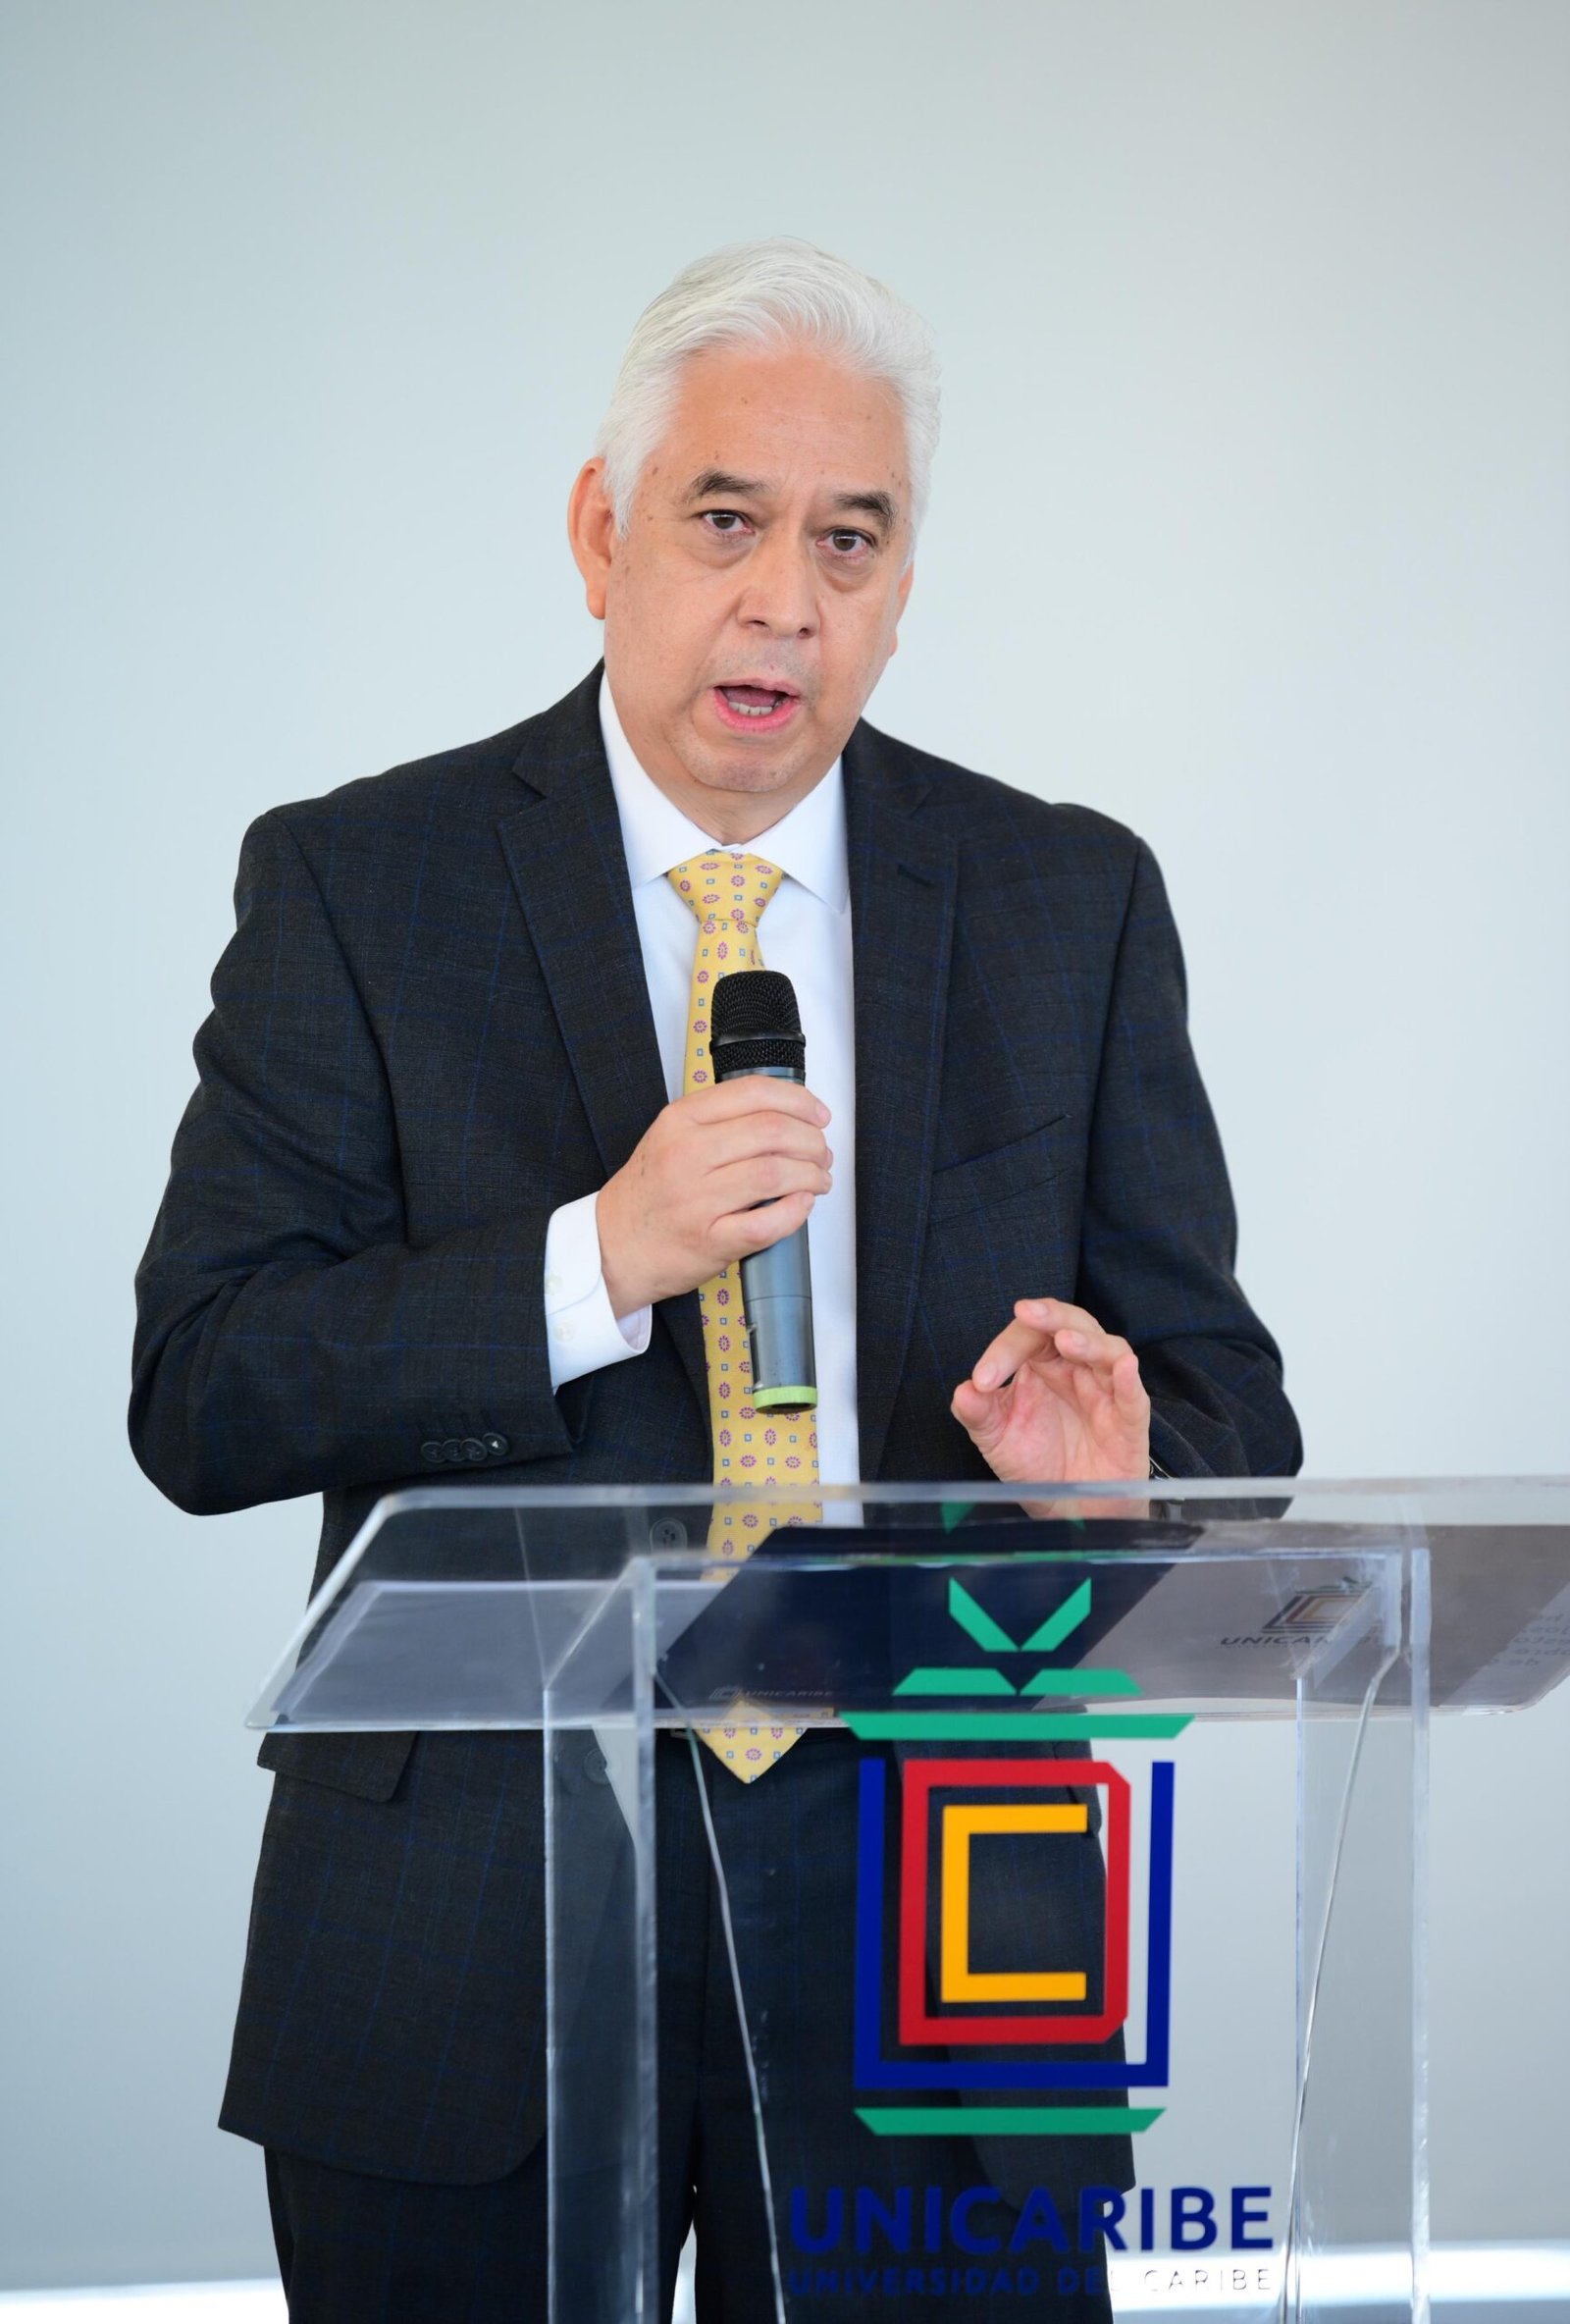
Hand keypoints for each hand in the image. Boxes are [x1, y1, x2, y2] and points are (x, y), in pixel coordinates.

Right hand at [596, 1076, 831, 1314]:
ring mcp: (697, 1201)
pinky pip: (767, 1222)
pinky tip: (802, 1205)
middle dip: (812, 1141)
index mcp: (680, 1122)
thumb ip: (718, 1120)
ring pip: (775, 1174)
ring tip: (818, 1179)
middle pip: (772, 1132)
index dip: (799, 1101)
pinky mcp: (710, 1241)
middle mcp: (687, 1155)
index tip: (818, 1114)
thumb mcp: (670, 1138)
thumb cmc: (648, 1194)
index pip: (753, 1093)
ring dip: (811, 1175)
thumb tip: (785, 1113)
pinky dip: (796, 1211)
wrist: (612, 1247)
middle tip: (822, 1152)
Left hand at [951, 1297, 1150, 1485]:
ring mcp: (1106, 1392)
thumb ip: (978, 1414)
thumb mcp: (996, 1438)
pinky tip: (1124, 1368)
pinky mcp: (1129, 1422)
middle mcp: (1076, 1370)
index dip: (1004, 1350)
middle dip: (1051, 1316)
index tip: (983, 1379)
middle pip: (1072, 1325)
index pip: (1027, 1336)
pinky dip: (1129, 1381)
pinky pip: (1134, 1397)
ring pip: (1108, 1351)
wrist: (1066, 1507)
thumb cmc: (1036, 1462)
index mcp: (1041, 1365)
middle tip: (1026, 1312)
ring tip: (1065, 1340)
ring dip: (1088, 1343)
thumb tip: (962, 1392)